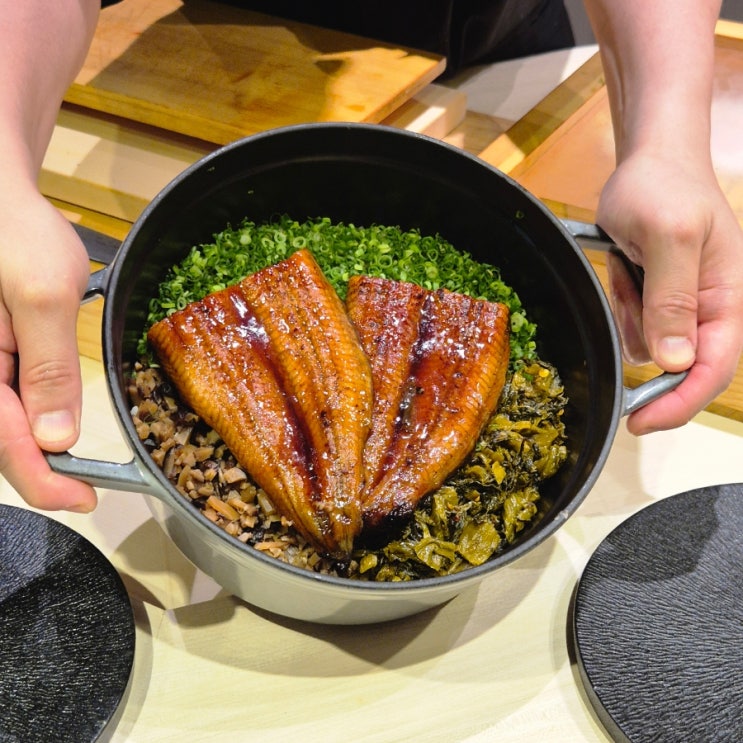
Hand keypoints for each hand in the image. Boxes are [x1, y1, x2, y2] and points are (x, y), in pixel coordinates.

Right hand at [0, 190, 96, 509]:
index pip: (5, 445)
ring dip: (37, 451)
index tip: (85, 500)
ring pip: (5, 425)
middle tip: (87, 487)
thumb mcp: (43, 296)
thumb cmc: (15, 232)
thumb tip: (57, 438)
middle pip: (2, 441)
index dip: (45, 482)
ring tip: (77, 466)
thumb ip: (49, 369)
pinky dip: (32, 419)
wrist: (0, 198)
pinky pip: (7, 399)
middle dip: (42, 471)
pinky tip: (53, 424)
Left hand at [597, 149, 742, 433]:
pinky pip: (631, 324)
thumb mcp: (670, 236)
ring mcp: (680, 306)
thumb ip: (673, 297)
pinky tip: (624, 264)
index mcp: (727, 299)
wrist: (650, 161)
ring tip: (630, 262)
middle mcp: (708, 310)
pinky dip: (620, 302)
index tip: (640, 421)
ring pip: (646, 347)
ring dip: (629, 314)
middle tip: (627, 296)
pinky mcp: (656, 299)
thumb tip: (676, 360)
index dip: (678, 404)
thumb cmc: (666, 187)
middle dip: (646, 346)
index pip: (713, 370)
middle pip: (679, 368)